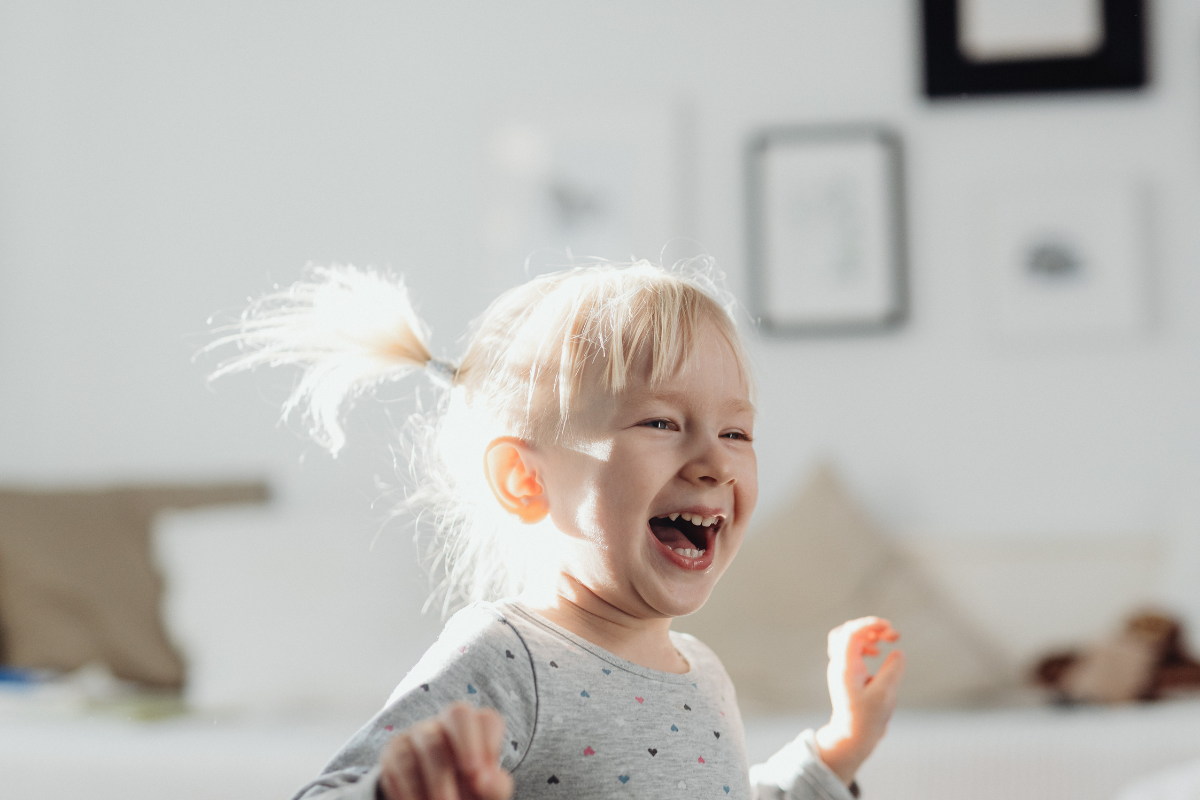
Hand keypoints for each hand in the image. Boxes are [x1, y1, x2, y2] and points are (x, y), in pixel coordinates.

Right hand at [378, 702, 513, 799]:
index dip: (490, 744)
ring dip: (440, 781)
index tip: (485, 779)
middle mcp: (446, 723)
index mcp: (476, 729)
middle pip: (458, 714)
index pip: (487, 720)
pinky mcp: (394, 751)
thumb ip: (494, 787)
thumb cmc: (467, 792)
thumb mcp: (485, 793)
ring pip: (430, 744)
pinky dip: (412, 791)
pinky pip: (401, 764)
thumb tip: (485, 781)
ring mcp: (418, 733)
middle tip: (474, 778)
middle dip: (468, 745)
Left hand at [815, 617, 904, 786]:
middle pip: (848, 632)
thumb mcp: (885, 694)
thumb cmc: (867, 718)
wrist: (852, 736)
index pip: (851, 633)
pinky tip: (879, 652)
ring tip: (891, 639)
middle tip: (893, 634)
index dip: (870, 624)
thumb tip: (898, 652)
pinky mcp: (848, 674)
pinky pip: (853, 650)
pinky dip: (867, 645)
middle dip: (871, 627)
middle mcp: (840, 664)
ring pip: (850, 639)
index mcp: (845, 666)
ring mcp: (842, 669)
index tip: (889, 627)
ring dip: (870, 635)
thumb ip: (892, 670)